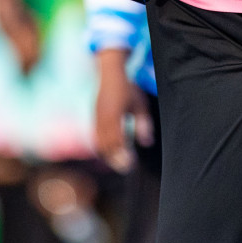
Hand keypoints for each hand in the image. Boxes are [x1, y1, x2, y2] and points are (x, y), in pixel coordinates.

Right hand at [94, 49, 152, 172]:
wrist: (110, 74)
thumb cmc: (128, 89)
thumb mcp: (140, 105)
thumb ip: (143, 124)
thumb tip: (147, 143)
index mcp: (114, 115)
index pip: (117, 140)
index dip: (124, 154)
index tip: (132, 163)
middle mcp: (102, 119)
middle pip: (107, 145)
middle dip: (116, 159)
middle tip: (128, 168)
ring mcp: (96, 119)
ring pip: (99, 143)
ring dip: (109, 156)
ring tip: (120, 164)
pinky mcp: (94, 119)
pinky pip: (95, 138)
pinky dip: (102, 148)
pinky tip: (111, 154)